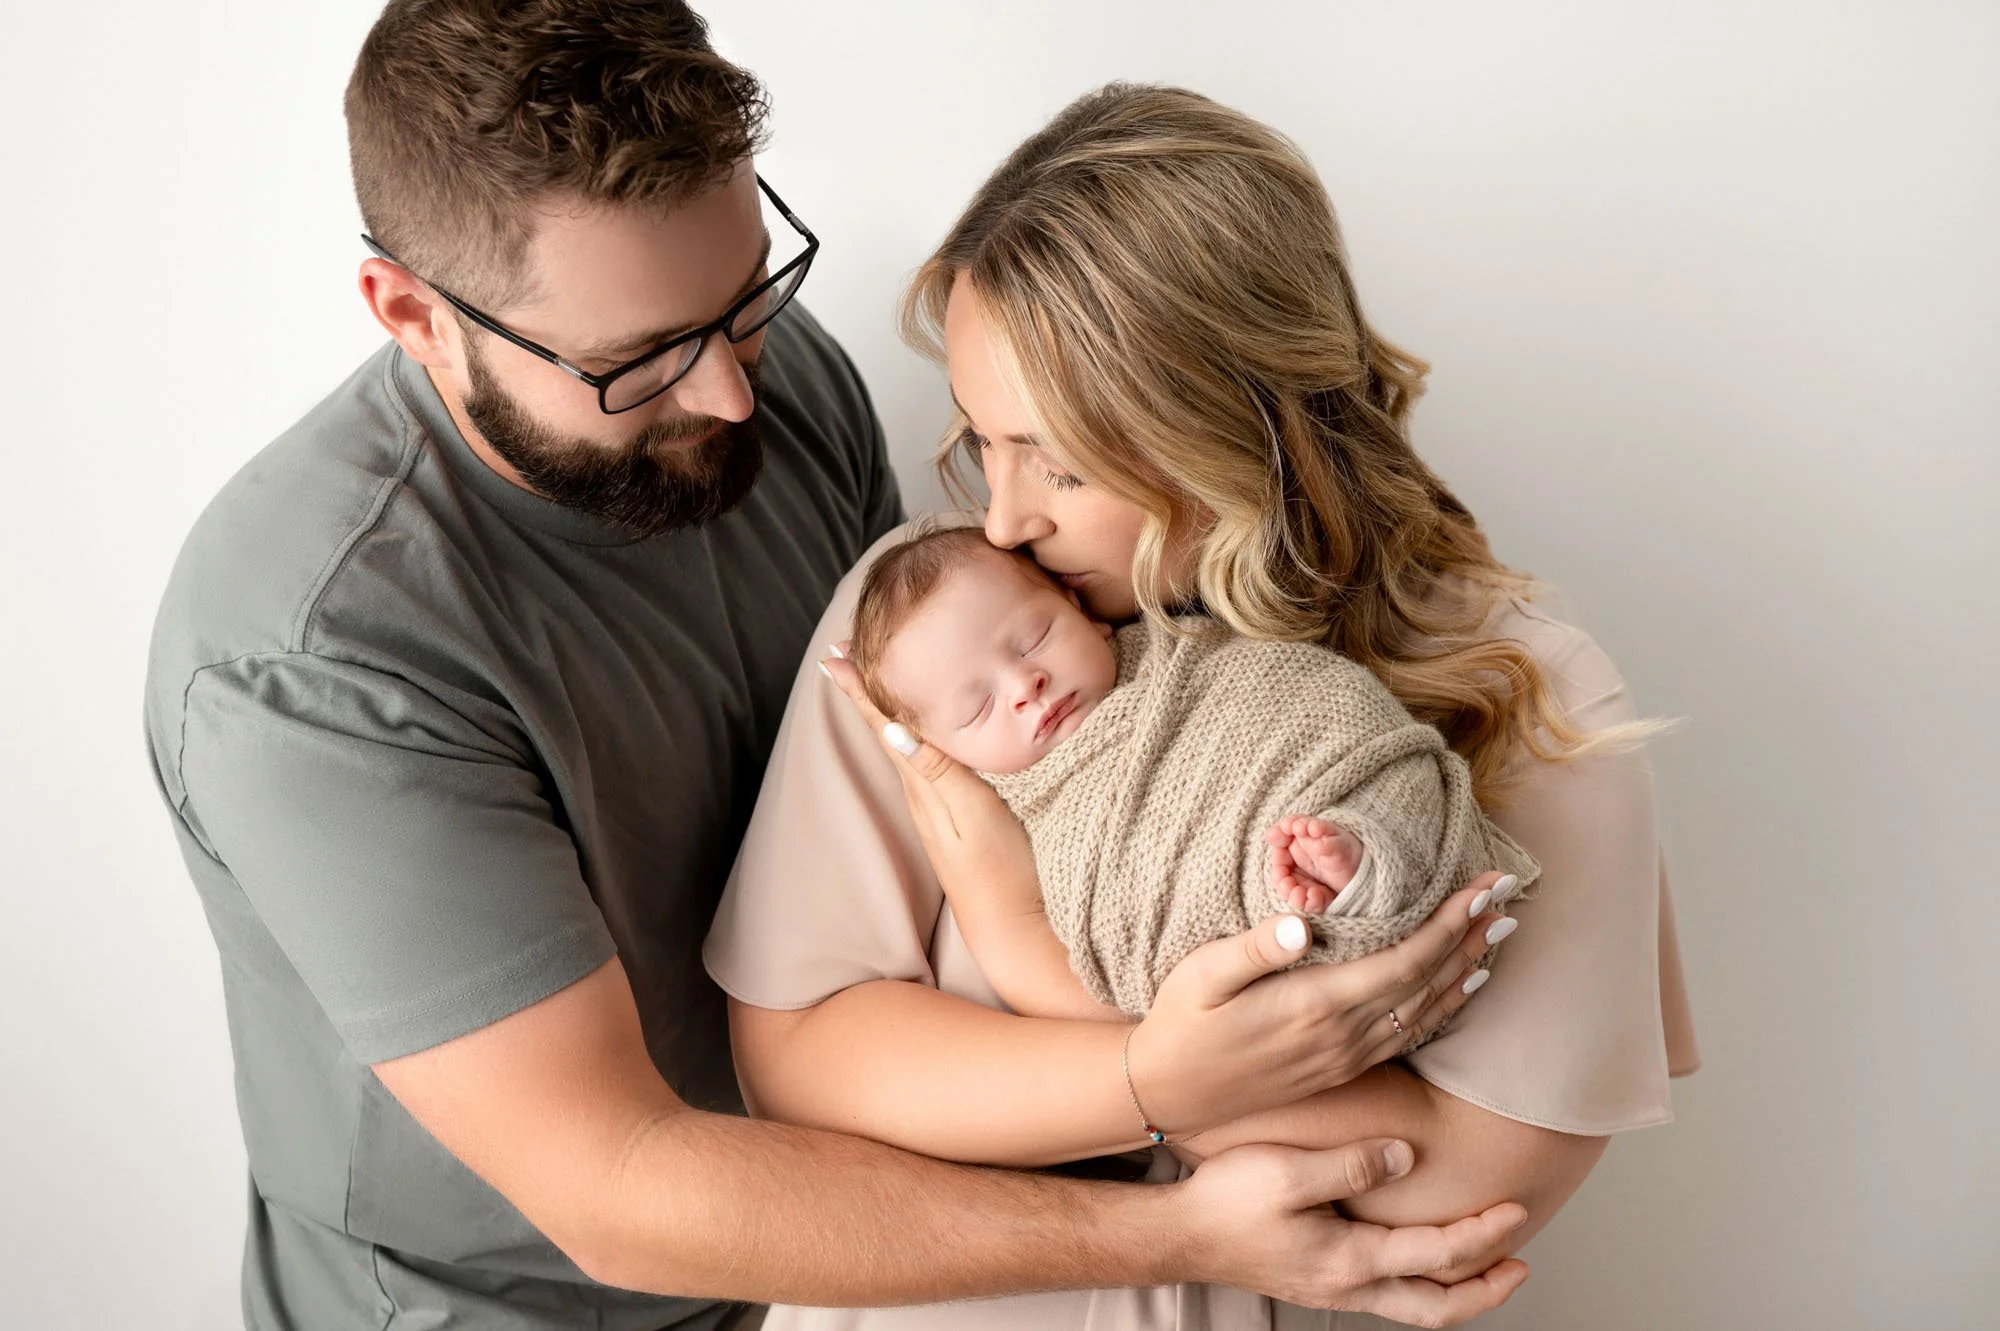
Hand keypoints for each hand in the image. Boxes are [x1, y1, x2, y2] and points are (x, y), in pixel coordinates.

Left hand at [820, 644, 1036, 903]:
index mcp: (923, 785)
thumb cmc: (1002, 870)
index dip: (861, 690)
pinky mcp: (957, 816)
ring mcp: (938, 807)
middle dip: (867, 689)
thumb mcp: (973, 815)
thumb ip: (938, 771)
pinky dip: (915, 731)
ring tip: (872, 676)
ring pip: (905, 742)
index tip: (834, 656)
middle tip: (842, 653)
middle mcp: (923, 793)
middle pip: (888, 729)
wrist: (1015, 928)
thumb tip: (893, 729)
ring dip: (886, 707)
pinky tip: (918, 728)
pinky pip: (926, 761)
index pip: (885, 726)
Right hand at [1129, 874, 1517, 1132]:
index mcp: (1317, 1005)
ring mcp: (1346, 1056)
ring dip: (1467, 971)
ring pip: (1427, 1011)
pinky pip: (1409, 1034)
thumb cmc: (1182, 1023)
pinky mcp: (1341, 1067)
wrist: (1171, 1093)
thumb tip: (1301, 925)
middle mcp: (1343, 1035)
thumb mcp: (1203, 976)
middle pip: (1428, 983)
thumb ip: (1254, 949)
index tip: (1484, 889)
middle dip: (1472, 938)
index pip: (1404, 959)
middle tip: (1509, 896)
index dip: (1450, 924)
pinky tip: (1459, 990)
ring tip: (1498, 935)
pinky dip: (1444, 1007)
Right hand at [1173, 1137, 1528, 1323]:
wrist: (1181, 1235)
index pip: (1439, 1255)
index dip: (1485, 1234)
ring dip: (1458, 1291)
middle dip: (1485, 1289)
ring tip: (1486, 1266)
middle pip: (1437, 1307)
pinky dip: (1422, 1283)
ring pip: (1415, 1307)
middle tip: (1519, 1265)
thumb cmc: (1227, 1201)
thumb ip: (1352, 1164)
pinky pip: (1390, 1294)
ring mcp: (1334, 1289)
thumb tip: (1409, 1156)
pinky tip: (1420, 1257)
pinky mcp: (1320, 1282)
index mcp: (1350, 1260)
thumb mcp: (1287, 1172)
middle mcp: (1349, 1286)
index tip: (1517, 1209)